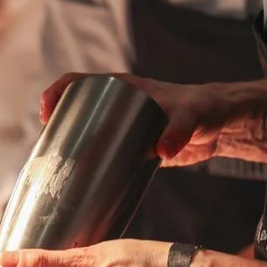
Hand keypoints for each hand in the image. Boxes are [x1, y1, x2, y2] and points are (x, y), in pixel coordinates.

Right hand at [40, 72, 266, 166]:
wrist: (220, 125)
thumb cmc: (204, 109)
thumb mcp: (192, 116)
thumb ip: (180, 130)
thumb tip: (162, 151)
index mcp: (123, 89)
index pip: (80, 83)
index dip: (57, 93)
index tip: (46, 113)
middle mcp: (117, 107)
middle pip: (76, 111)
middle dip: (57, 127)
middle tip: (47, 151)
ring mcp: (122, 129)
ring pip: (87, 134)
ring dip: (70, 149)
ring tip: (56, 171)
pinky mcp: (131, 149)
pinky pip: (103, 154)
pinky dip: (90, 165)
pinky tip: (82, 184)